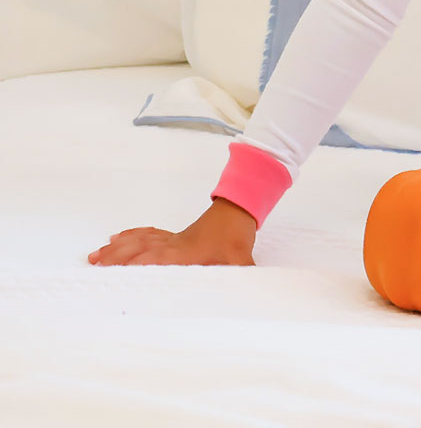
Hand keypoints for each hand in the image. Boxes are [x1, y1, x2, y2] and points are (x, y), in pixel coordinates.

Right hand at [87, 198, 256, 266]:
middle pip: (138, 250)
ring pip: (139, 241)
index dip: (134, 266)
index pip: (154, 260)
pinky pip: (148, 234)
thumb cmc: (237, 237)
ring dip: (117, 248)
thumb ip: (240, 278)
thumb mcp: (241, 262)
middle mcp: (172, 245)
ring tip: (95, 256)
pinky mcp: (174, 235)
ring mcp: (172, 238)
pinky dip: (131, 235)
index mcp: (185, 254)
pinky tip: (117, 238)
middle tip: (93, 267)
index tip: (113, 275)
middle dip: (115, 259)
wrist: (240, 209)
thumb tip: (244, 295)